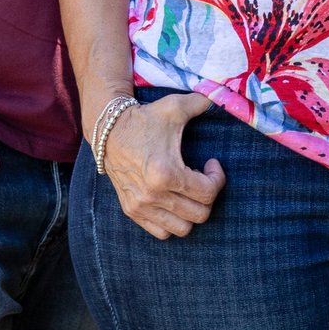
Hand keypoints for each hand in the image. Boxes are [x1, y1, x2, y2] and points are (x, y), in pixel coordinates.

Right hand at [100, 92, 226, 238]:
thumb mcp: (174, 107)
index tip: (211, 163)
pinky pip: (161, 232)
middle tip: (201, 176)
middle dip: (208, 195)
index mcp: (166, 173)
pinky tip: (173, 200)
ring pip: (183, 229)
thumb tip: (220, 97)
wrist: (108, 131)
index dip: (218, 178)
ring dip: (191, 211)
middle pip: (200, 214)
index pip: (208, 193)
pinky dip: (173, 222)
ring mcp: (141, 206)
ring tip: (187, 190)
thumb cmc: (144, 119)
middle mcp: (153, 195)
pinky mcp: (132, 211)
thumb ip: (201, 102)